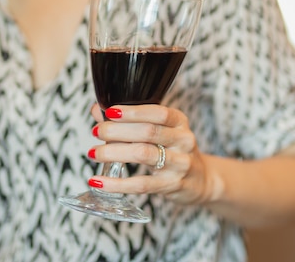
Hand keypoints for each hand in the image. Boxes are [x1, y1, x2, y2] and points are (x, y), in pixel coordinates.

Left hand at [88, 103, 214, 205]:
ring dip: (113, 152)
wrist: (201, 180)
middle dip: (117, 130)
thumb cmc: (172, 149)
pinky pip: (141, 185)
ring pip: (143, 154)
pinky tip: (98, 181)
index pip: (158, 112)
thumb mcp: (159, 130)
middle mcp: (183, 140)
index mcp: (179, 121)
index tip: (109, 111)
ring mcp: (180, 164)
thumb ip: (129, 120)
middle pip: (148, 132)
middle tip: (96, 131)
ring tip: (93, 153)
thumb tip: (97, 109)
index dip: (133, 112)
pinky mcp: (171, 185)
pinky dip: (116, 184)